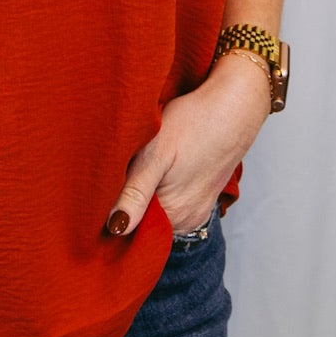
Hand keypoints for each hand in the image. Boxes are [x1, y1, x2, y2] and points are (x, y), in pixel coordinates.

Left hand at [104, 52, 271, 239]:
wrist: (233, 107)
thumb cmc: (193, 123)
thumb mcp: (154, 154)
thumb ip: (134, 194)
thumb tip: (115, 229)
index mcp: (171, 215)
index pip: (126, 227)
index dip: (109, 208)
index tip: (101, 185)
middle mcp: (185, 221)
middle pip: (141, 220)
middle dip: (125, 201)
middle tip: (123, 167)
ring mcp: (195, 212)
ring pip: (155, 210)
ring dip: (143, 195)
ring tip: (143, 165)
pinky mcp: (201, 199)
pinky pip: (171, 203)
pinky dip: (160, 190)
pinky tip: (160, 168)